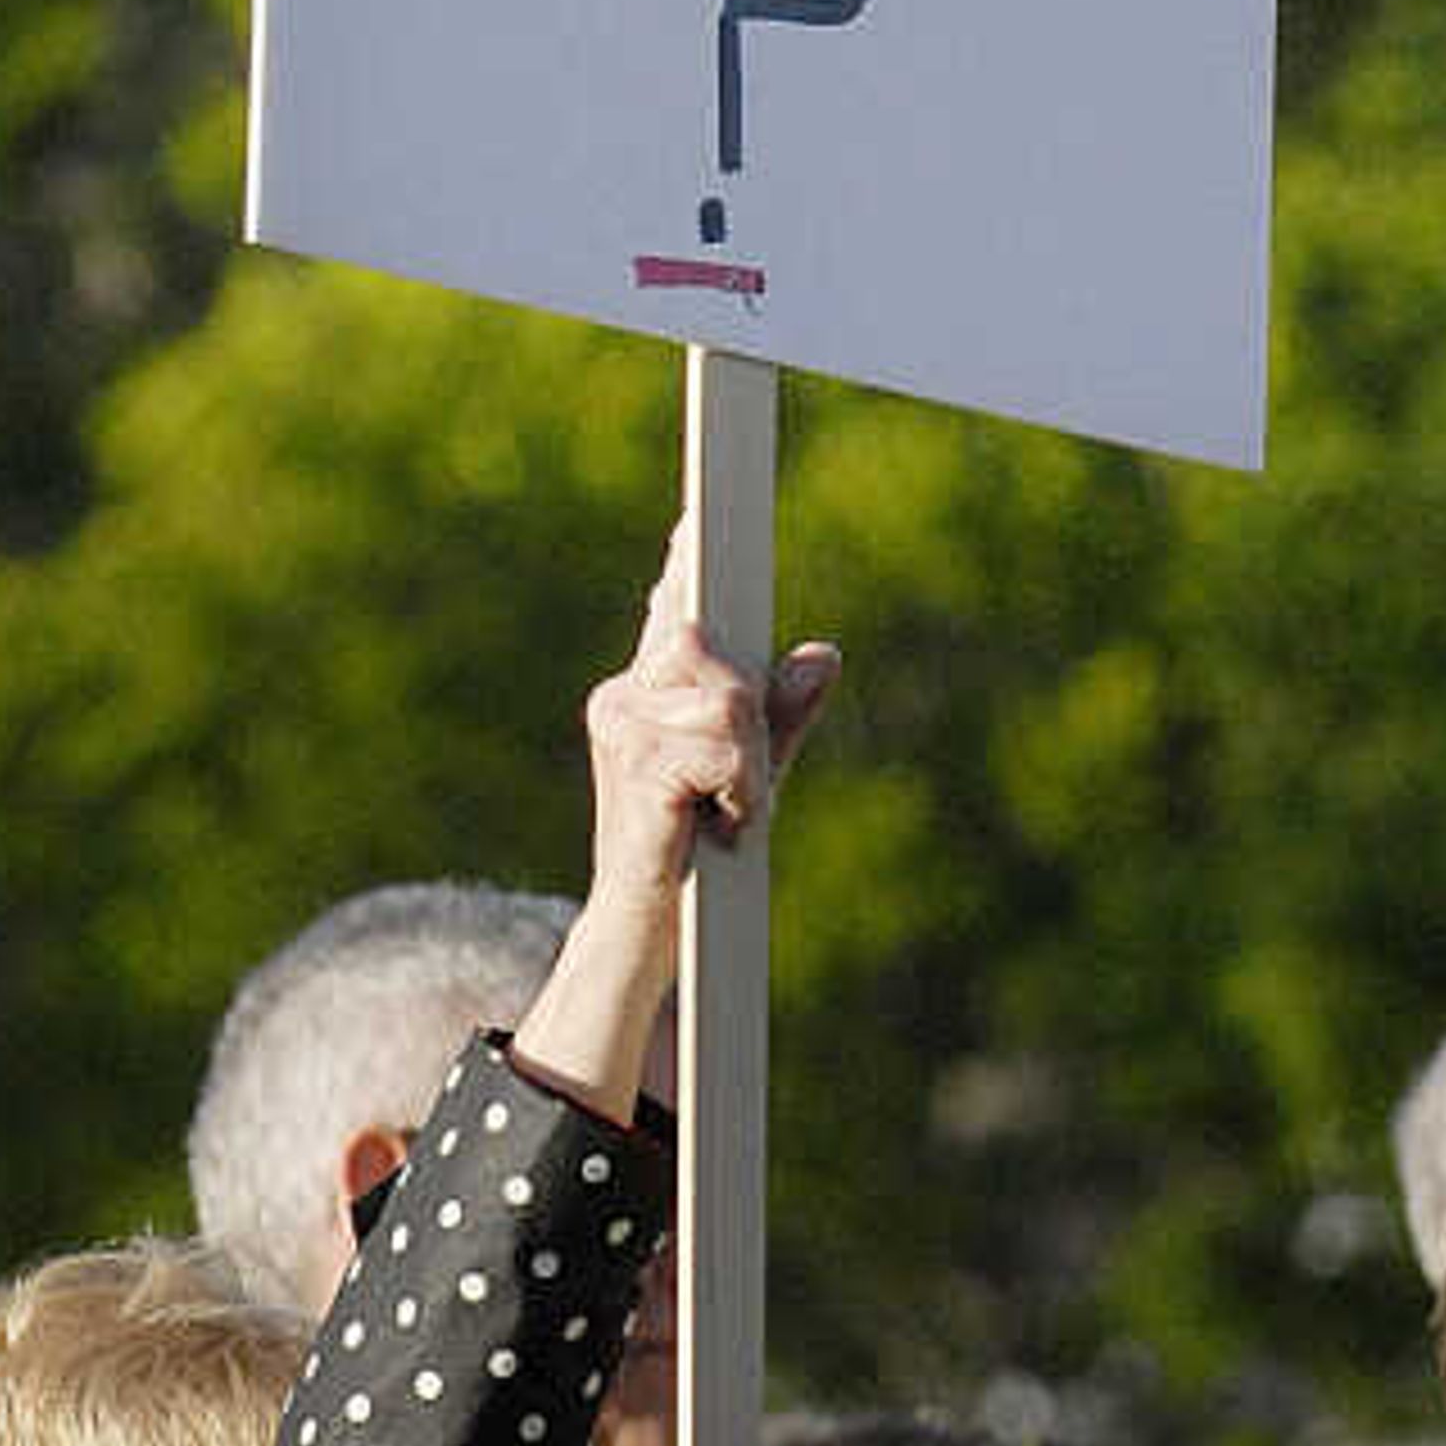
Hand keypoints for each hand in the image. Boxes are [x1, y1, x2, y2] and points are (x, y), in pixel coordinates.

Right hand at [516, 526, 835, 1123]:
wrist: (646, 931)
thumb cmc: (698, 855)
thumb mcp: (754, 775)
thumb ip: (783, 715)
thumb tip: (824, 652)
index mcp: (648, 686)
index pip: (673, 605)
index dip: (687, 561)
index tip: (699, 514)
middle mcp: (623, 694)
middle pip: (716, 648)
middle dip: (749, 715)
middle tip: (737, 787)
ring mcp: (622, 726)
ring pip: (728, 699)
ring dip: (749, 766)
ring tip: (726, 812)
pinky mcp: (637, 765)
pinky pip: (723, 745)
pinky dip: (741, 789)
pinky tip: (721, 825)